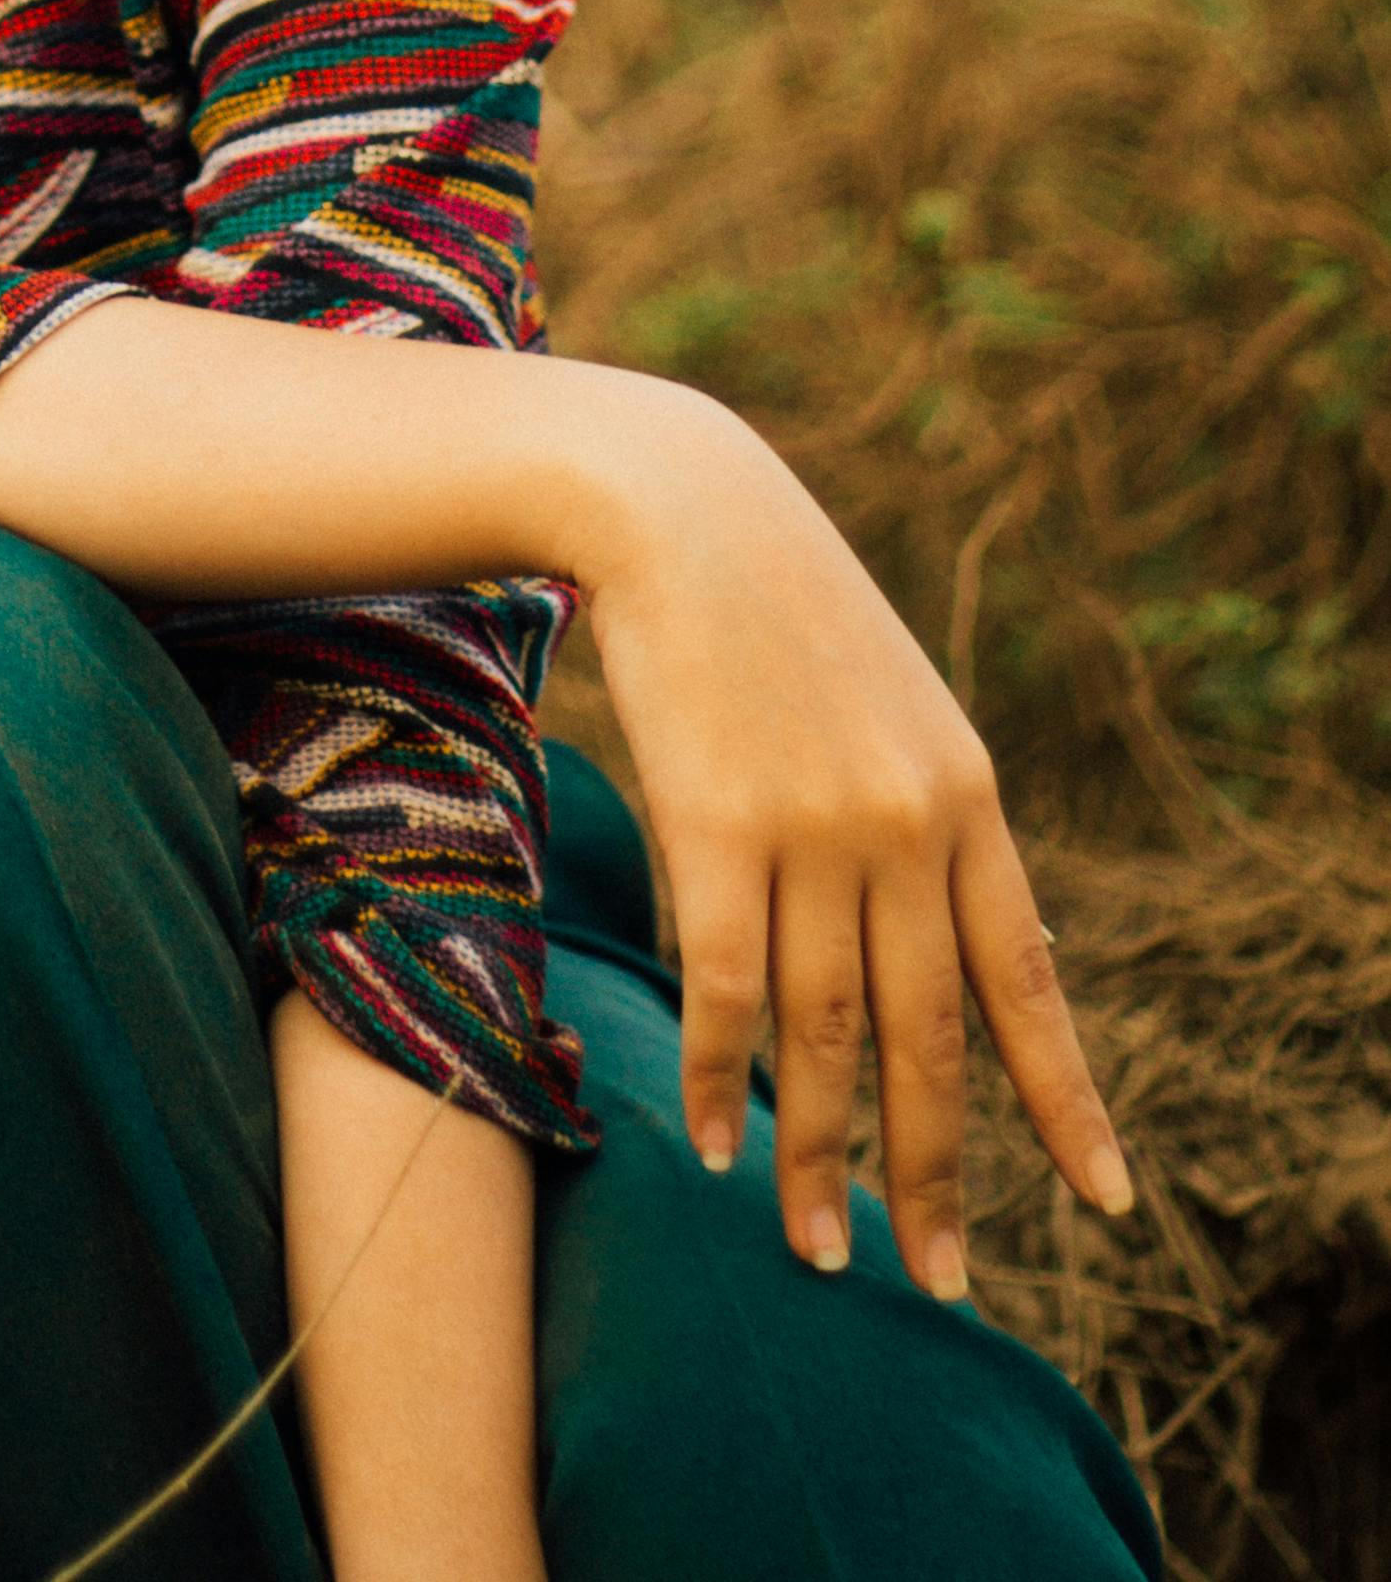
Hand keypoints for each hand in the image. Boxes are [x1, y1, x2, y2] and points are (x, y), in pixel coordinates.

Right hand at [571, 379, 1132, 1293]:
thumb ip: (934, 829)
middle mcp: (909, 826)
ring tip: (819, 1250)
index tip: (1104, 1203)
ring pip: (828, 1033)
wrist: (686, 510)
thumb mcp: (899, 713)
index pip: (1029, 984)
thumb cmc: (785, 615)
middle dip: (936, 1173)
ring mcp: (814, 826)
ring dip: (822, 1155)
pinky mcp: (717, 821)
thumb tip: (971, 963)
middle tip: (940, 1281)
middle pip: (933, 1040)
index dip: (1067, 1103)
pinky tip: (710, 1146)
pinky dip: (719, 1079)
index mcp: (969, 801)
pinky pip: (725, 985)